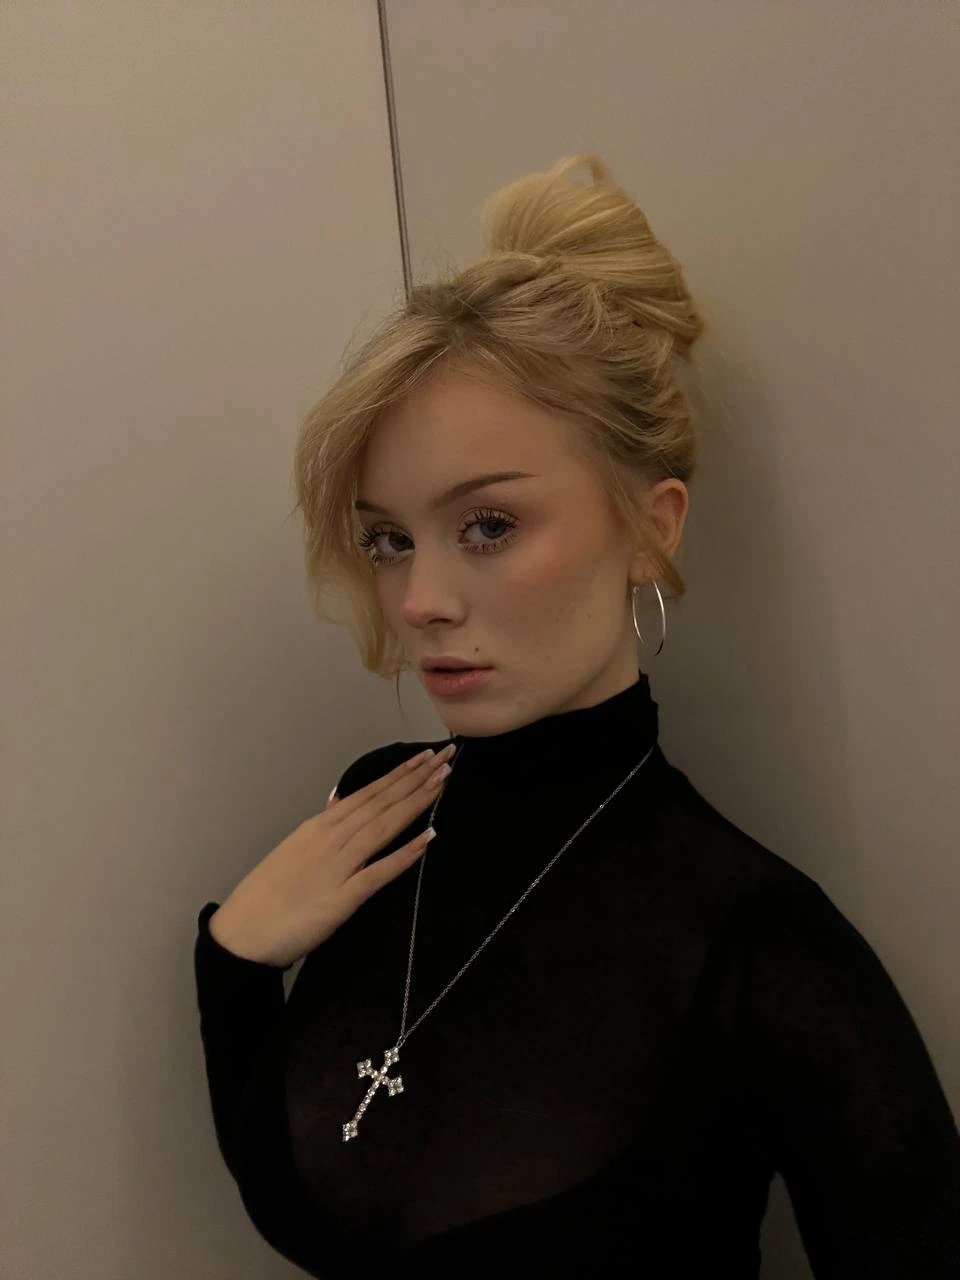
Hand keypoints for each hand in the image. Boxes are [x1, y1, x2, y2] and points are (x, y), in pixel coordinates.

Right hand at [208, 745, 454, 966]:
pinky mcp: (343, 898)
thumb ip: (320, 825)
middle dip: (416, 779)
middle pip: (381, 803)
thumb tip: (338, 798)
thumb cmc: (267, 896)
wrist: (242, 934)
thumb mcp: (294, 849)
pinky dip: (404, 854)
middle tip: (447, 758)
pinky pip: (378, 872)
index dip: (399, 775)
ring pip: (383, 826)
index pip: (368, 794)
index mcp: (318, 827)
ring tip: (442, 782)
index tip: (425, 758)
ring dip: (415, 803)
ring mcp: (337, 866)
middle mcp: (330, 838)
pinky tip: (428, 839)